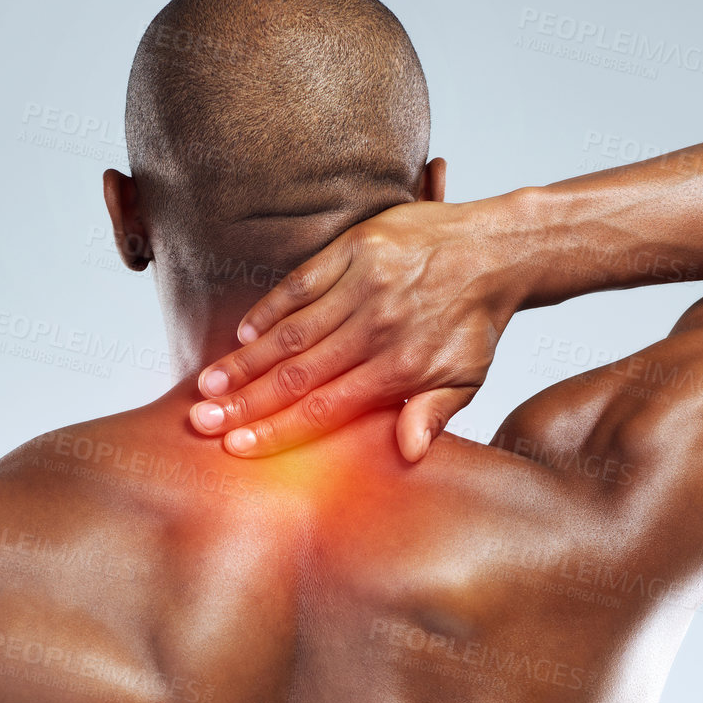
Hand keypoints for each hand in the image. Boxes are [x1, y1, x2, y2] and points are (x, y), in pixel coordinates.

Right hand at [188, 196, 531, 461]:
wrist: (500, 248)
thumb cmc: (477, 324)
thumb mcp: (467, 379)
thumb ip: (432, 415)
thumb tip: (410, 455)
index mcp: (401, 369)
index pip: (325, 409)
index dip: (277, 429)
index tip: (237, 446)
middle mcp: (378, 329)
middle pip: (298, 375)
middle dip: (245, 402)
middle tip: (203, 421)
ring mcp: (365, 285)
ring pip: (293, 332)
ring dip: (246, 361)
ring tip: (209, 386)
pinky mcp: (356, 247)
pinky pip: (302, 283)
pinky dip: (269, 309)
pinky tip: (243, 335)